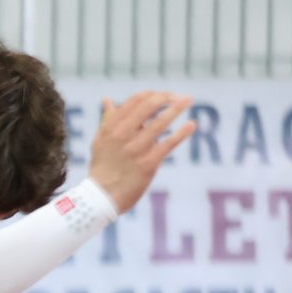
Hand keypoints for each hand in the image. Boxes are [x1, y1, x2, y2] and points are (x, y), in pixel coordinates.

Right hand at [86, 91, 196, 214]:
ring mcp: (136, 149)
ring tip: (188, 99)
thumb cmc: (102, 168)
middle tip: (179, 97)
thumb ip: (107, 119)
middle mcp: (123, 135)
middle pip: (149, 106)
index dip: (153, 94)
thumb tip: (107, 99)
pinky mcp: (148, 163)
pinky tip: (191, 125)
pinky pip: (169, 144)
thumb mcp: (99, 141)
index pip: (135, 101)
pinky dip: (182, 133)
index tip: (164, 96)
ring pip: (160, 122)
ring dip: (177, 108)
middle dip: (167, 97)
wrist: (100, 198)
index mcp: (111, 127)